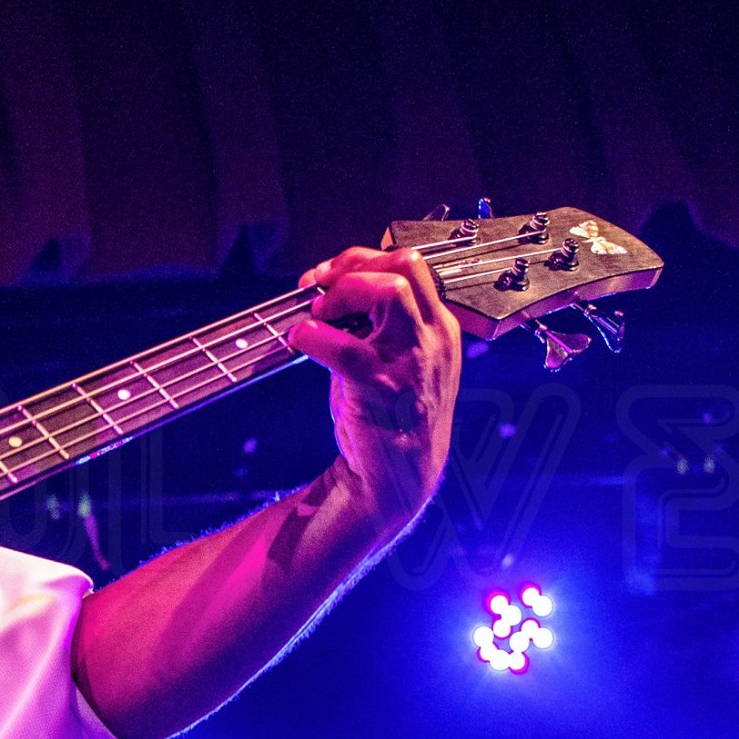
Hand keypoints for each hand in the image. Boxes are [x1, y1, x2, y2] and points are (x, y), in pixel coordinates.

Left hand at [286, 246, 461, 535]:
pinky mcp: (383, 388)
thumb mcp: (400, 361)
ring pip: (389, 290)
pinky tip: (299, 340)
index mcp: (439, 328)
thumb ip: (380, 324)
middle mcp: (434, 338)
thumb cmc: (391, 416)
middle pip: (406, 265)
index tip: (328, 275)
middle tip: (320, 288)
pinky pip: (346, 346)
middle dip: (354, 265)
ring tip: (317, 314)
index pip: (411, 265)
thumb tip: (334, 287)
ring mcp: (413, 362)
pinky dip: (313, 335)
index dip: (362, 259)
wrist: (397, 479)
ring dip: (341, 293)